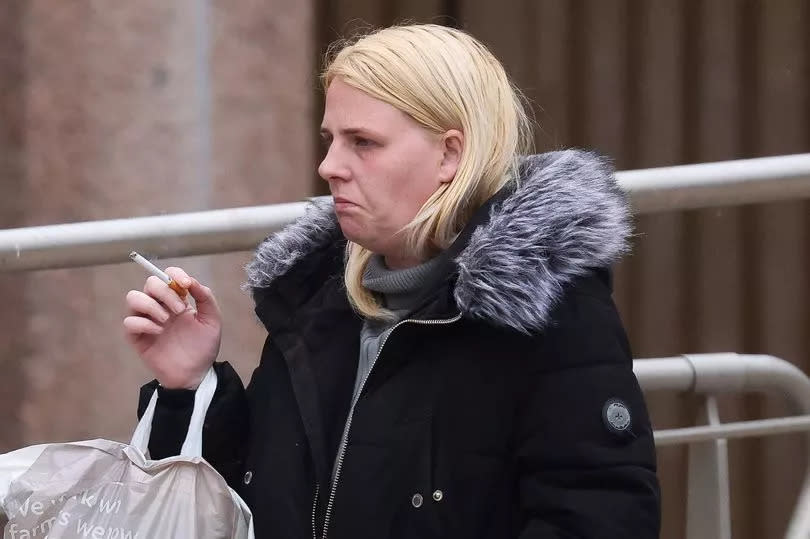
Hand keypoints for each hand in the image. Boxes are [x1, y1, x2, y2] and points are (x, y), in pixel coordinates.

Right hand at [123, 267, 221, 388]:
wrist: (195, 374)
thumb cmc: (203, 347)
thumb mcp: (212, 320)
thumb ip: (205, 298)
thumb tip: (191, 281)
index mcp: (177, 299)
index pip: (168, 276)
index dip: (175, 274)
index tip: (186, 285)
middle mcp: (160, 306)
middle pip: (150, 283)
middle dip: (165, 292)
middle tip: (180, 310)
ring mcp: (147, 320)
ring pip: (133, 297)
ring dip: (151, 305)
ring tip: (167, 320)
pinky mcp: (137, 337)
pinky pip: (129, 322)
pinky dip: (143, 323)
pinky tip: (159, 332)